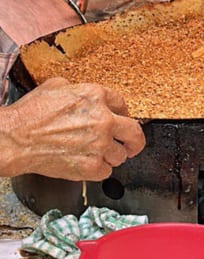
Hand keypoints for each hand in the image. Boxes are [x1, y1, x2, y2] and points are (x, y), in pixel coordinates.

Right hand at [0, 78, 145, 180]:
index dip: (123, 114)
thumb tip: (82, 94)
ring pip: (121, 155)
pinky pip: (107, 171)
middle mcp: (103, 120)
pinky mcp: (91, 166)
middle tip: (132, 145)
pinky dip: (98, 170)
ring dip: (111, 156)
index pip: (123, 105)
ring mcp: (99, 144)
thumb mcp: (54, 87)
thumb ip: (77, 89)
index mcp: (96, 96)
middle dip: (135, 140)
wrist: (13, 139)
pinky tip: (86, 164)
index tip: (122, 121)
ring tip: (97, 155)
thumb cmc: (29, 115)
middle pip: (135, 132)